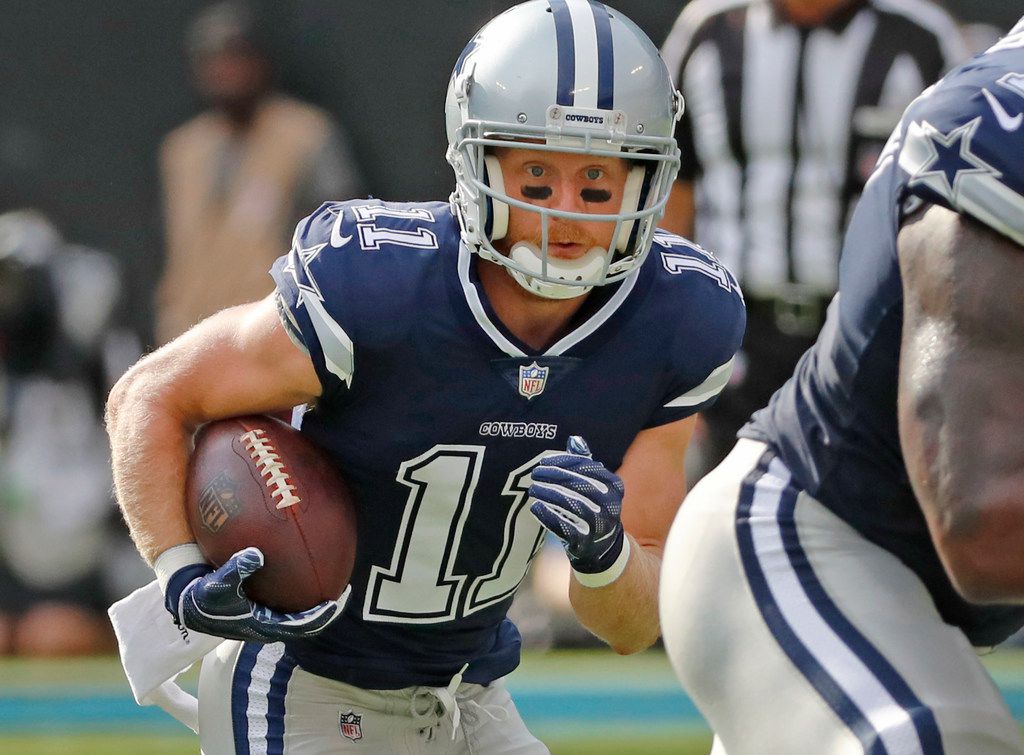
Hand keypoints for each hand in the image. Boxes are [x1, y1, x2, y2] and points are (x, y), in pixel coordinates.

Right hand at [164, 547, 347, 642]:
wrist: (189, 603)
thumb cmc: (204, 596)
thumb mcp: (217, 583)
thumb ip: (236, 569)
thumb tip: (256, 553)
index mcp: (264, 626)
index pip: (302, 627)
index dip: (322, 617)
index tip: (338, 601)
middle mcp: (269, 625)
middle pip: (307, 622)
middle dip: (326, 610)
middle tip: (345, 590)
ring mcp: (266, 617)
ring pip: (299, 614)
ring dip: (315, 602)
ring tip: (334, 581)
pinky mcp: (262, 607)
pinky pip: (288, 602)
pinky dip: (300, 591)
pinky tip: (306, 570)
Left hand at [529, 436, 628, 583]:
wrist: (603, 546)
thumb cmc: (594, 506)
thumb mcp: (594, 484)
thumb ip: (584, 462)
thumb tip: (574, 440)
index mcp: (614, 485)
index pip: (588, 467)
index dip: (564, 462)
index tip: (544, 461)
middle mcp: (611, 504)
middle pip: (580, 484)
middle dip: (554, 477)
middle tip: (535, 474)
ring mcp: (601, 525)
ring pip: (573, 505)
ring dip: (550, 495)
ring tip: (533, 489)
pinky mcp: (587, 542)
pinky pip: (566, 527)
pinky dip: (549, 516)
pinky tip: (535, 507)